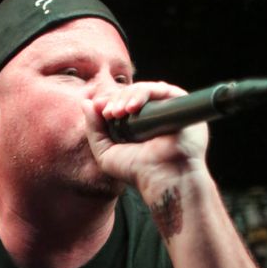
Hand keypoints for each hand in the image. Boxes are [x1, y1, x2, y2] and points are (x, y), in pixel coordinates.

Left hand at [82, 81, 209, 205]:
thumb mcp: (106, 153)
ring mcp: (167, 108)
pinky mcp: (180, 103)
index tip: (101, 111)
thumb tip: (86, 103)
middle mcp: (153, 114)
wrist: (162, 179)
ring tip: (118, 112)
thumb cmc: (137, 172)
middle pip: (131, 94)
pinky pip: (160, 89)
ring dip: (126, 96)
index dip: (109, 102)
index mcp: (138, 124)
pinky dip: (143, 94)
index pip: (122, 102)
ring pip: (144, 90)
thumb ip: (94, 130)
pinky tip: (132, 108)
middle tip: (109, 113)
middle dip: (116, 100)